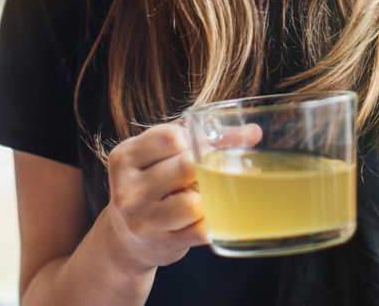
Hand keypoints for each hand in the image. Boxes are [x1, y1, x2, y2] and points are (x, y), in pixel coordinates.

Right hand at [102, 122, 207, 274]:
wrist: (125, 239)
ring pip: (193, 202)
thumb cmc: (153, 184)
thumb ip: (205, 138)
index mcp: (126, 157)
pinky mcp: (163, 245)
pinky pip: (202, 230)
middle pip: (186, 166)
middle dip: (205, 165)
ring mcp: (143, 220)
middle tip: (209, 168)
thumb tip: (253, 132)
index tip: (202, 146)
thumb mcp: (162, 156)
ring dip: (206, 196)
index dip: (196, 139)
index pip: (172, 137)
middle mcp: (128, 189)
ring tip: (201, 193)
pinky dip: (211, 220)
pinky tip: (206, 214)